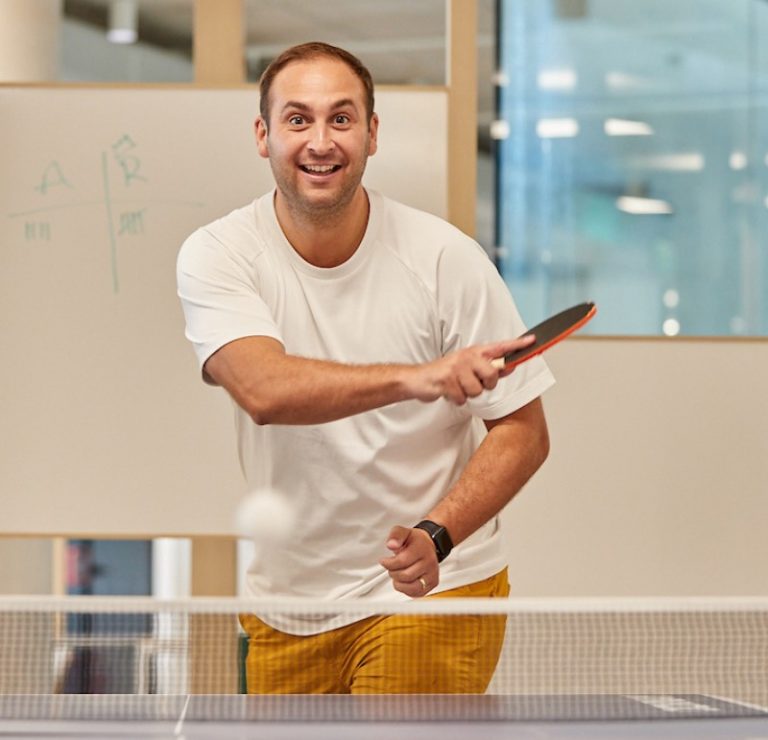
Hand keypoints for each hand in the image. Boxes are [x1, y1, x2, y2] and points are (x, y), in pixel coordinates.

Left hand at [379, 525, 438, 597]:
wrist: (428, 545)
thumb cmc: (414, 541)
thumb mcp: (403, 531)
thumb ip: (395, 535)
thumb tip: (391, 545)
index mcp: (422, 549)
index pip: (402, 561)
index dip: (388, 563)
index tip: (384, 561)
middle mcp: (429, 562)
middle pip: (405, 576)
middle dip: (393, 573)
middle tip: (392, 567)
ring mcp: (432, 574)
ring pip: (411, 587)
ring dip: (399, 583)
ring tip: (397, 574)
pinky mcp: (432, 584)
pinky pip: (416, 593)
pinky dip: (406, 589)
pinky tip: (404, 581)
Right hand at [403, 336, 535, 405]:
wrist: (419, 379)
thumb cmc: (447, 374)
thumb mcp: (468, 367)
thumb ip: (488, 368)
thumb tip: (510, 368)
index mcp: (474, 352)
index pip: (500, 347)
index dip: (517, 345)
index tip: (533, 341)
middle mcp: (467, 356)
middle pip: (491, 375)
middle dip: (485, 386)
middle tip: (472, 384)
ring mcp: (455, 367)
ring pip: (476, 390)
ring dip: (467, 394)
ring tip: (457, 387)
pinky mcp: (446, 380)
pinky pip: (462, 398)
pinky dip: (456, 400)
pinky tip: (449, 392)